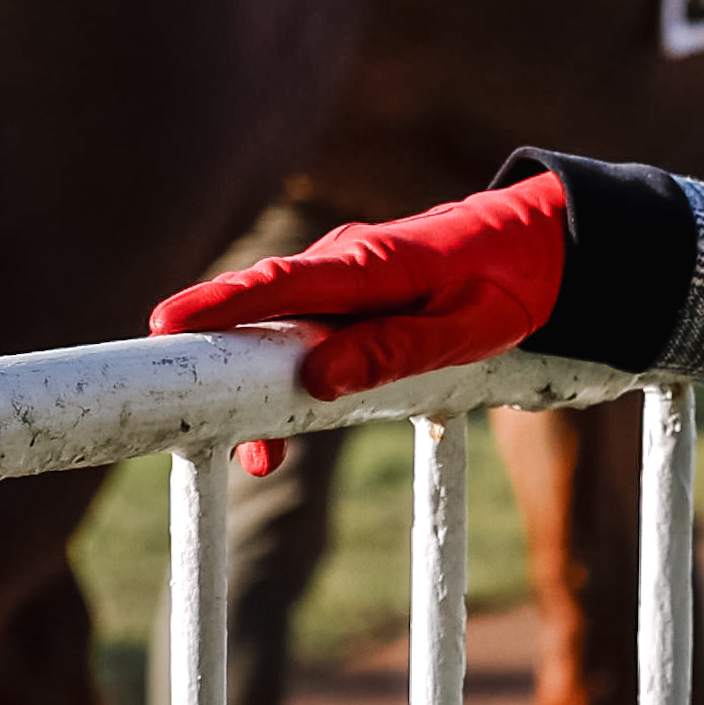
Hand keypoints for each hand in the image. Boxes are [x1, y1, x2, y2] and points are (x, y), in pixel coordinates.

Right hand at [151, 172, 570, 470]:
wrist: (535, 245)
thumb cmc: (504, 285)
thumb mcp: (465, 328)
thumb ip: (394, 351)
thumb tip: (317, 379)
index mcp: (372, 264)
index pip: (284, 282)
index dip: (222, 305)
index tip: (168, 327)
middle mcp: (343, 263)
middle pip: (262, 308)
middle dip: (216, 355)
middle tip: (174, 402)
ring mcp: (339, 279)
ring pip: (277, 331)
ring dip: (255, 389)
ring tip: (256, 459)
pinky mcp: (344, 299)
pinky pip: (298, 336)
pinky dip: (282, 382)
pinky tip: (277, 443)